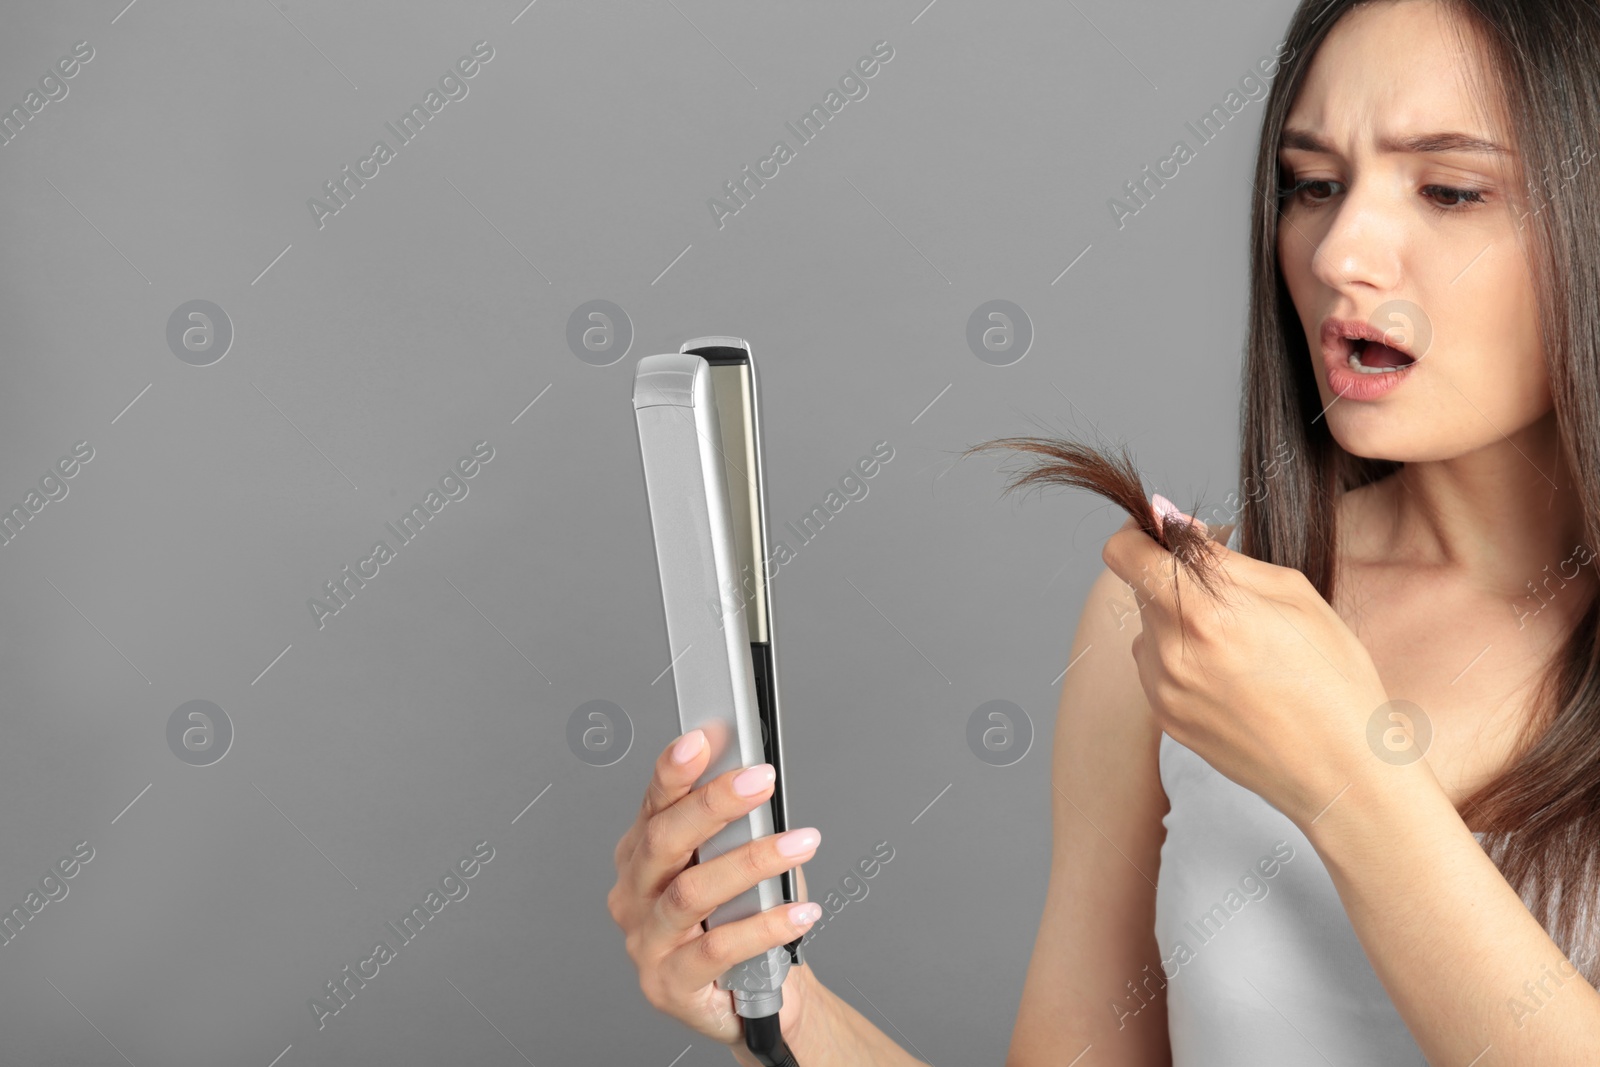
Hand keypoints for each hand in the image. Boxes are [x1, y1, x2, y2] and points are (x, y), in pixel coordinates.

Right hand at [609, 730, 823, 1052]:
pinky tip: (799, 912)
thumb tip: (753, 776)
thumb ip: (733, 825)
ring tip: (800, 844)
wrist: (752, 997)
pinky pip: (718, 949)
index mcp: (640, 856)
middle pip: (664, 841)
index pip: (653, 805)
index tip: (702, 739)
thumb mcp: (733, 863)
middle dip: (714, 804)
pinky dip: (764, 927)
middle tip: (761, 780)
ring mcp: (646, 943)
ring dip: (752, 862)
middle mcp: (633, 896)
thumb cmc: (741, 919)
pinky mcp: (668, 985)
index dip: (674, 771)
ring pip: (691, 892)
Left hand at [1100, 505, 1391, 826]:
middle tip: (1228, 598)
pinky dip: (1182, 661)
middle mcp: (1170, 651)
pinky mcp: (1165, 720)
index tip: (1164, 536)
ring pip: (1148, 630)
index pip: (1124, 552)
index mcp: (1203, 611)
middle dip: (1173, 580)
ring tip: (1238, 649)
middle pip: (1140, 588)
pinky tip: (1231, 680)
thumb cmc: (1334, 677)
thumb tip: (1169, 524)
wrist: (1342, 771)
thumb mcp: (1292, 594)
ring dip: (1177, 624)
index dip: (1140, 534)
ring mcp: (1162, 690)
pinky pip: (1156, 669)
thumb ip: (1221, 558)